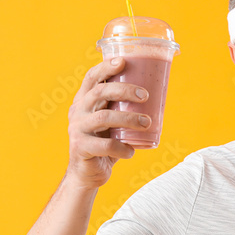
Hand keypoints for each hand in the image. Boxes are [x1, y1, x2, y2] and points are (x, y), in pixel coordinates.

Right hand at [65, 58, 150, 189]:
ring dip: (129, 119)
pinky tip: (131, 151)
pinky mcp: (81, 148)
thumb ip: (123, 109)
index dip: (106, 67)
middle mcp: (78, 111)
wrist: (88, 173)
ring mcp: (77, 129)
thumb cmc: (105, 143)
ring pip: (104, 118)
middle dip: (124, 90)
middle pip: (99, 92)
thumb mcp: (113, 123)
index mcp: (85, 101)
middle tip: (145, 95)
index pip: (91, 78)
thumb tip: (157, 95)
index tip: (124, 62)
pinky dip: (122, 148)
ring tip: (147, 123)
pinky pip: (105, 146)